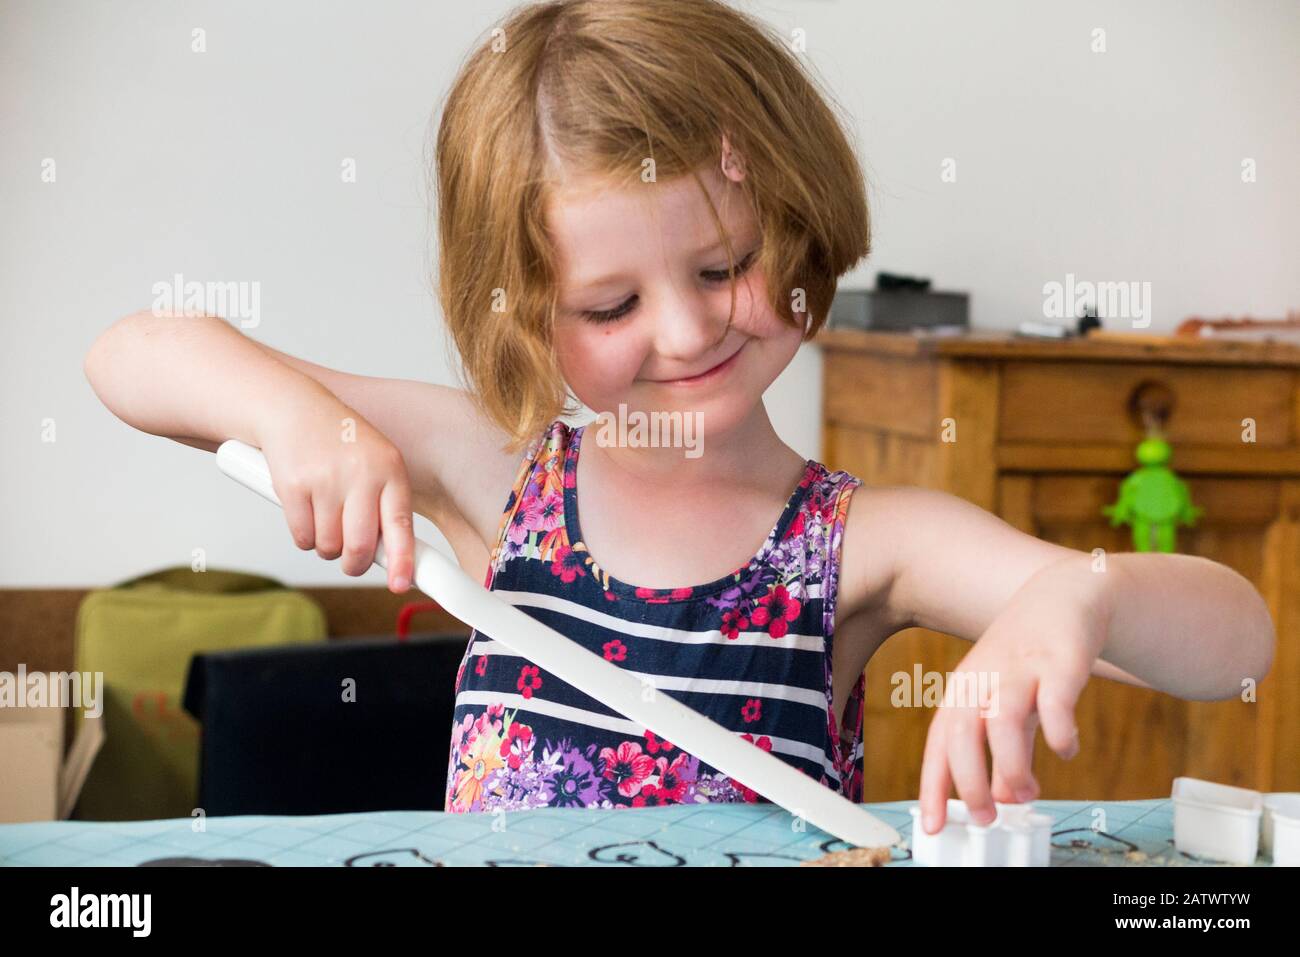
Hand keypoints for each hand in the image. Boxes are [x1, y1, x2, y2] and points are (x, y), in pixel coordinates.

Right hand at [258, 397, 415, 593]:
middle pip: (359, 546)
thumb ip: (385, 505)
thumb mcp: (376, 462)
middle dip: (355, 564)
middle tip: (352, 562)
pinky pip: (302, 537)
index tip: (400, 584)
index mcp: (390, 469)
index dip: (402, 561)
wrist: (293, 407)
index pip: (400, 525)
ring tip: (326, 519)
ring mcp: (325, 480)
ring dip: (327, 547)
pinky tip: (306, 511)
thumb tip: (393, 559)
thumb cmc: (340, 444)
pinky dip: (304, 537)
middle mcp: (361, 474)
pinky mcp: (292, 486)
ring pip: (328, 546)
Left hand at [917, 559, 1111, 833]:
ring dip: (1011, 766)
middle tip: (986, 819)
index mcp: (964, 692)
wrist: (1065, 598)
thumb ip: (1007, 751)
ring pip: (1000, 720)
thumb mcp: (1009, 706)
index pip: (939, 744)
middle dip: (971, 783)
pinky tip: (1066, 749)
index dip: (934, 786)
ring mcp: (1019, 669)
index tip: (934, 827)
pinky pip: (1054, 702)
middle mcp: (984, 680)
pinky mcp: (1059, 662)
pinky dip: (1059, 733)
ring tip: (1028, 791)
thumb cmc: (1029, 661)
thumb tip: (1006, 799)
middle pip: (961, 734)